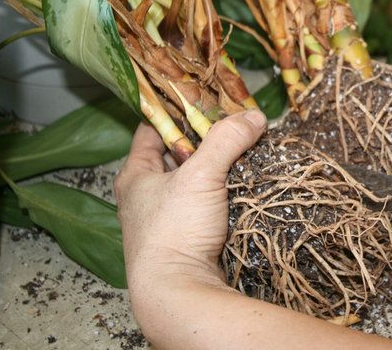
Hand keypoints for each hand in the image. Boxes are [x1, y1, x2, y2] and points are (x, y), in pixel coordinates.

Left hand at [114, 110, 265, 298]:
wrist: (179, 292)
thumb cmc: (175, 230)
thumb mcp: (201, 175)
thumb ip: (226, 140)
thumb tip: (255, 116)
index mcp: (136, 175)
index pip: (152, 128)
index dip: (176, 111)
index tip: (203, 98)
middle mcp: (146, 195)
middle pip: (177, 154)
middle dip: (205, 140)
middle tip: (233, 124)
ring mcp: (165, 219)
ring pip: (194, 181)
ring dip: (217, 168)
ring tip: (244, 150)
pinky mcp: (186, 238)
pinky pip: (206, 205)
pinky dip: (222, 193)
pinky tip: (242, 185)